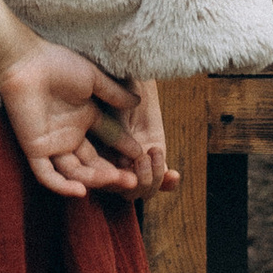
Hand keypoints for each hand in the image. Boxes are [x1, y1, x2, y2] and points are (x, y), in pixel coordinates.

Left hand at [0, 38, 139, 198]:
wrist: (26, 61)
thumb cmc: (57, 63)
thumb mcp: (92, 79)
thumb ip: (113, 94)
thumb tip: (137, 101)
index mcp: (84, 117)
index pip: (109, 139)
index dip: (125, 148)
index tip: (143, 155)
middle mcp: (70, 134)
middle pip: (94, 162)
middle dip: (114, 172)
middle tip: (134, 179)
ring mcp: (52, 144)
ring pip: (75, 171)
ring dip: (96, 179)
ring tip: (117, 180)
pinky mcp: (34, 149)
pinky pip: (47, 175)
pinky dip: (62, 186)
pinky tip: (81, 190)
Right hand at [88, 77, 179, 199]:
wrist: (133, 79)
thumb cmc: (116, 89)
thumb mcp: (115, 110)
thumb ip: (117, 134)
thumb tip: (124, 160)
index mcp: (97, 157)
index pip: (105, 183)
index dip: (114, 182)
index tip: (126, 170)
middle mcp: (117, 166)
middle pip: (126, 193)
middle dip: (138, 181)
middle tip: (141, 158)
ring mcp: (137, 164)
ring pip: (144, 190)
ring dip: (153, 178)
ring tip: (153, 151)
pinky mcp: (154, 157)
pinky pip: (162, 180)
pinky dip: (168, 182)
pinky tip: (174, 175)